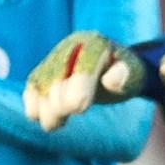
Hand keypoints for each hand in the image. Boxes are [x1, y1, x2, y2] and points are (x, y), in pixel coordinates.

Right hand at [22, 31, 140, 129]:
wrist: (112, 71)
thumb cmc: (125, 75)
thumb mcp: (133, 74)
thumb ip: (124, 75)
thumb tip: (111, 80)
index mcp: (94, 43)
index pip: (80, 66)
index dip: (77, 89)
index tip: (81, 108)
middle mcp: (70, 46)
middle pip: (55, 80)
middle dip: (64, 104)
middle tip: (79, 110)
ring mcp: (52, 60)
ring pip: (39, 89)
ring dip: (49, 112)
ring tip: (61, 121)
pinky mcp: (40, 75)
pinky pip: (30, 94)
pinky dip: (36, 111)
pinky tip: (50, 117)